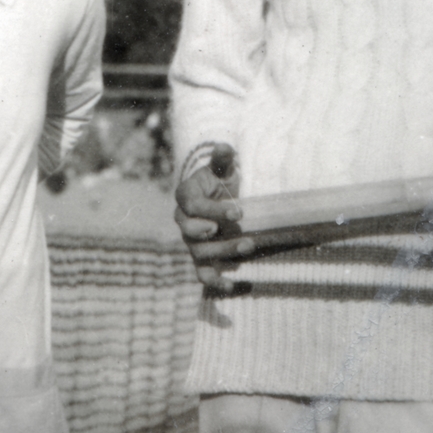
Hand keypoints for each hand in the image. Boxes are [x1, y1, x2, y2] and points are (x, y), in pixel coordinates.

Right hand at [174, 144, 250, 293]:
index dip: (213, 209)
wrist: (219, 197)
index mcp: (185, 196)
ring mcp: (191, 241)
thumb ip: (222, 159)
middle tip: (240, 228)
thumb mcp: (223, 168)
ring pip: (199, 252)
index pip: (192, 205)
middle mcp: (183, 221)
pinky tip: (234, 285)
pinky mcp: (201, 257)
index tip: (239, 210)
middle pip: (191, 231)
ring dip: (224, 252)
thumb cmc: (220, 180)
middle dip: (215, 232)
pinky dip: (216, 282)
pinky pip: (203, 273)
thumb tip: (224, 147)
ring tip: (249, 245)